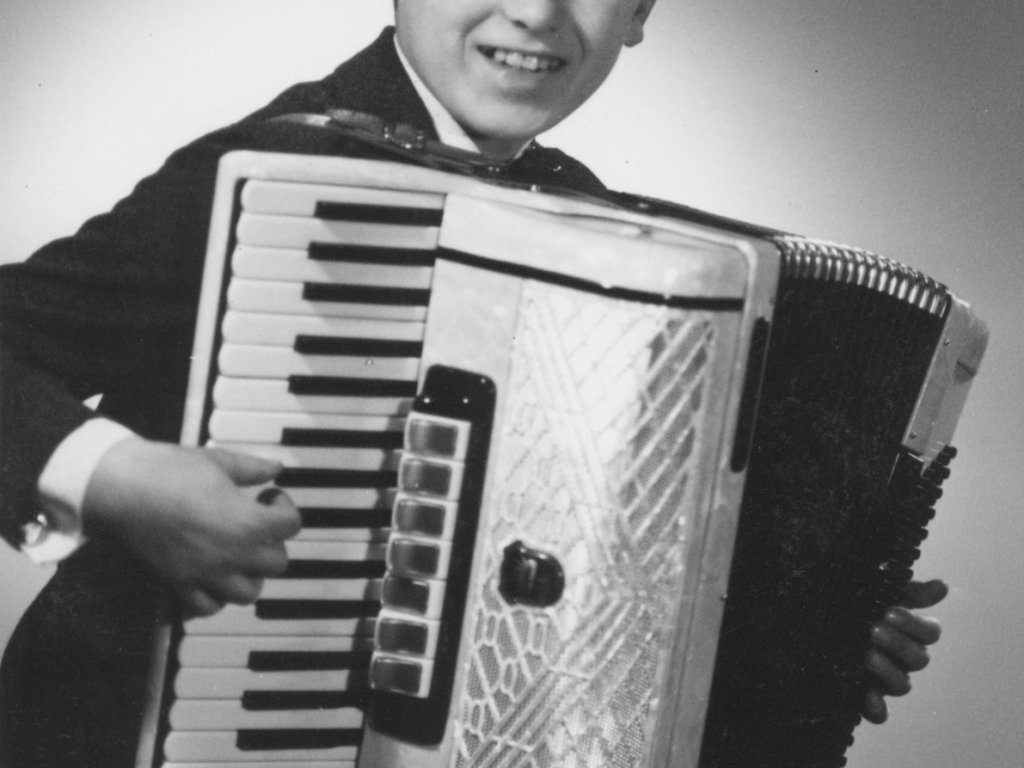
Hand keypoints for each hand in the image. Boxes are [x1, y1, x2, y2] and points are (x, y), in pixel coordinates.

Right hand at [83, 438, 300, 617]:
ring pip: (249, 593)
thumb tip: (275, 467)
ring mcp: (205, 573)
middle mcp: (232, 554)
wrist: (121, 486)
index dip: (284, 506)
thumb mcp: (219, 461)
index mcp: (247, 522)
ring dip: (251, 575)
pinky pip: (208, 607)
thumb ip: (252, 468)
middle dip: (273, 542)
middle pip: (277, 563)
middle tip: (258, 524)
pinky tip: (213, 575)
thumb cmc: (170, 469)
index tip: (268, 495)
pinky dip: (216, 597)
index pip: (291, 525)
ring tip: (241, 553)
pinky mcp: (179, 583)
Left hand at [861, 579, 947, 723]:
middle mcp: (902, 659)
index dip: (915, 624)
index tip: (889, 612)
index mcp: (909, 633)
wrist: (808, 620)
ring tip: (867, 655)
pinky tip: (868, 696)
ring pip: (903, 685)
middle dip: (898, 644)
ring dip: (888, 671)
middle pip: (918, 659)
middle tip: (874, 630)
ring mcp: (884, 680)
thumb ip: (908, 591)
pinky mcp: (865, 697)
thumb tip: (943, 587)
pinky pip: (879, 713)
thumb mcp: (875, 591)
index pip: (929, 633)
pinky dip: (877, 708)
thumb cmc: (850, 602)